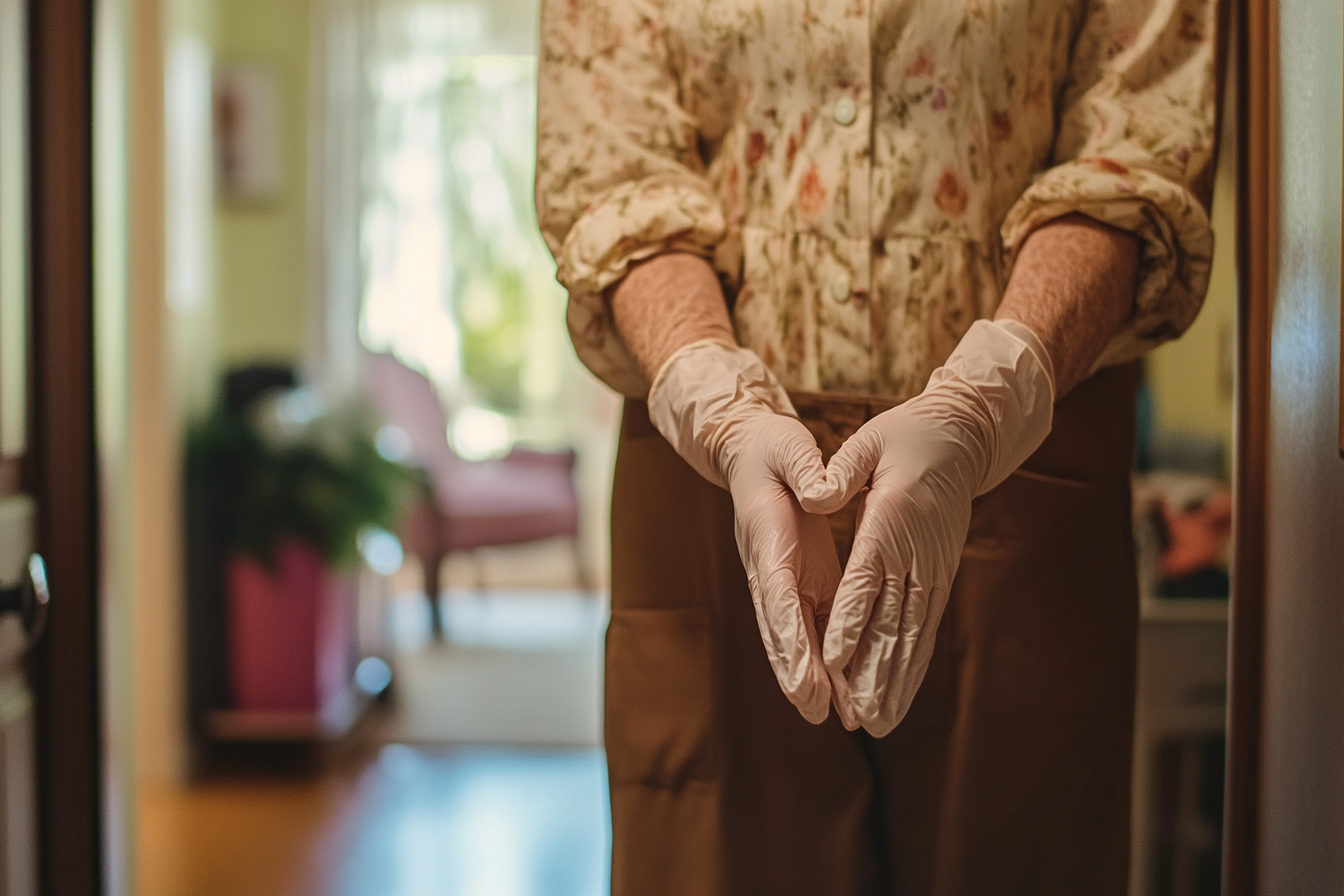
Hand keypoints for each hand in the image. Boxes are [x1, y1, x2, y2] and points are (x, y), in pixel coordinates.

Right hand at [649, 340, 841, 722]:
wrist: (752, 451)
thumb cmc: (772, 448)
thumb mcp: (789, 446)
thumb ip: (805, 468)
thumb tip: (822, 493)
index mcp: (766, 539)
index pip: (776, 595)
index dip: (789, 638)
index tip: (802, 673)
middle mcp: (768, 570)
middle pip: (779, 631)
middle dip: (796, 672)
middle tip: (815, 711)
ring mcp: (782, 581)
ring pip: (793, 638)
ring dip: (810, 677)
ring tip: (835, 715)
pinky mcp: (800, 583)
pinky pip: (812, 626)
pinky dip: (826, 659)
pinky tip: (844, 690)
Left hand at [802, 320, 1055, 735]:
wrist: (966, 434)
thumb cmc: (908, 435)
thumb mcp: (871, 441)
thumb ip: (842, 471)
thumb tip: (815, 495)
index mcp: (895, 519)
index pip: (868, 578)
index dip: (852, 621)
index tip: (835, 660)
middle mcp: (917, 552)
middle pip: (894, 621)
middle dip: (876, 673)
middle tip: (860, 718)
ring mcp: (934, 568)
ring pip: (913, 633)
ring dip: (896, 680)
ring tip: (879, 723)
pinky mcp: (941, 575)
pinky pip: (927, 626)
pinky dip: (914, 663)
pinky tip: (900, 694)